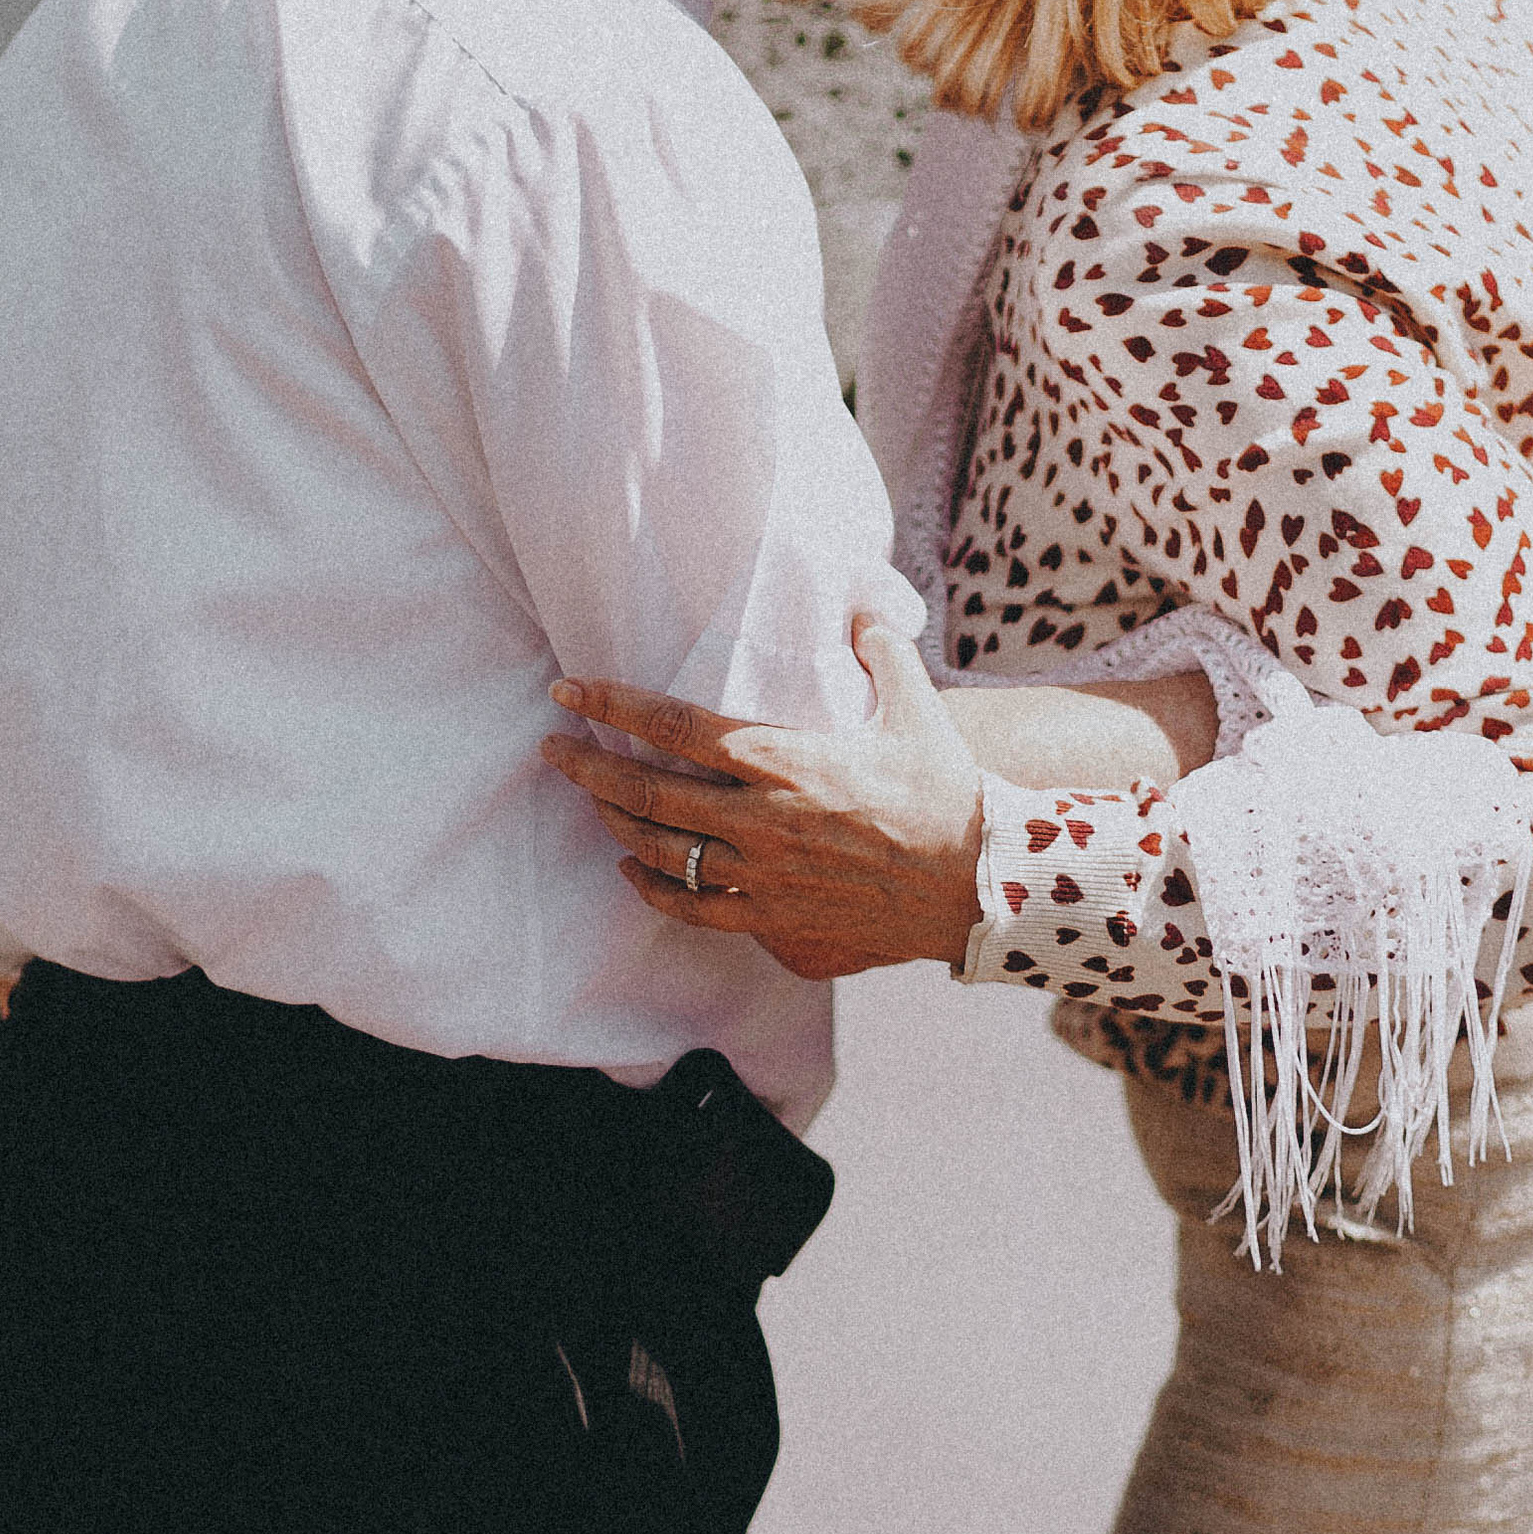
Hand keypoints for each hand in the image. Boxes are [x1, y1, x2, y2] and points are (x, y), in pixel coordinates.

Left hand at [540, 619, 984, 977]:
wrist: (980, 886)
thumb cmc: (947, 791)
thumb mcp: (917, 707)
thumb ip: (880, 651)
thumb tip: (860, 611)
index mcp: (788, 760)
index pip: (677, 726)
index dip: (614, 705)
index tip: (570, 690)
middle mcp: (763, 821)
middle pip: (648, 794)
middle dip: (588, 769)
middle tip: (552, 749)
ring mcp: (764, 879)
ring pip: (663, 853)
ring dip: (617, 825)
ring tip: (593, 801)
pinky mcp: (775, 923)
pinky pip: (694, 909)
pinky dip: (654, 888)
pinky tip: (636, 870)